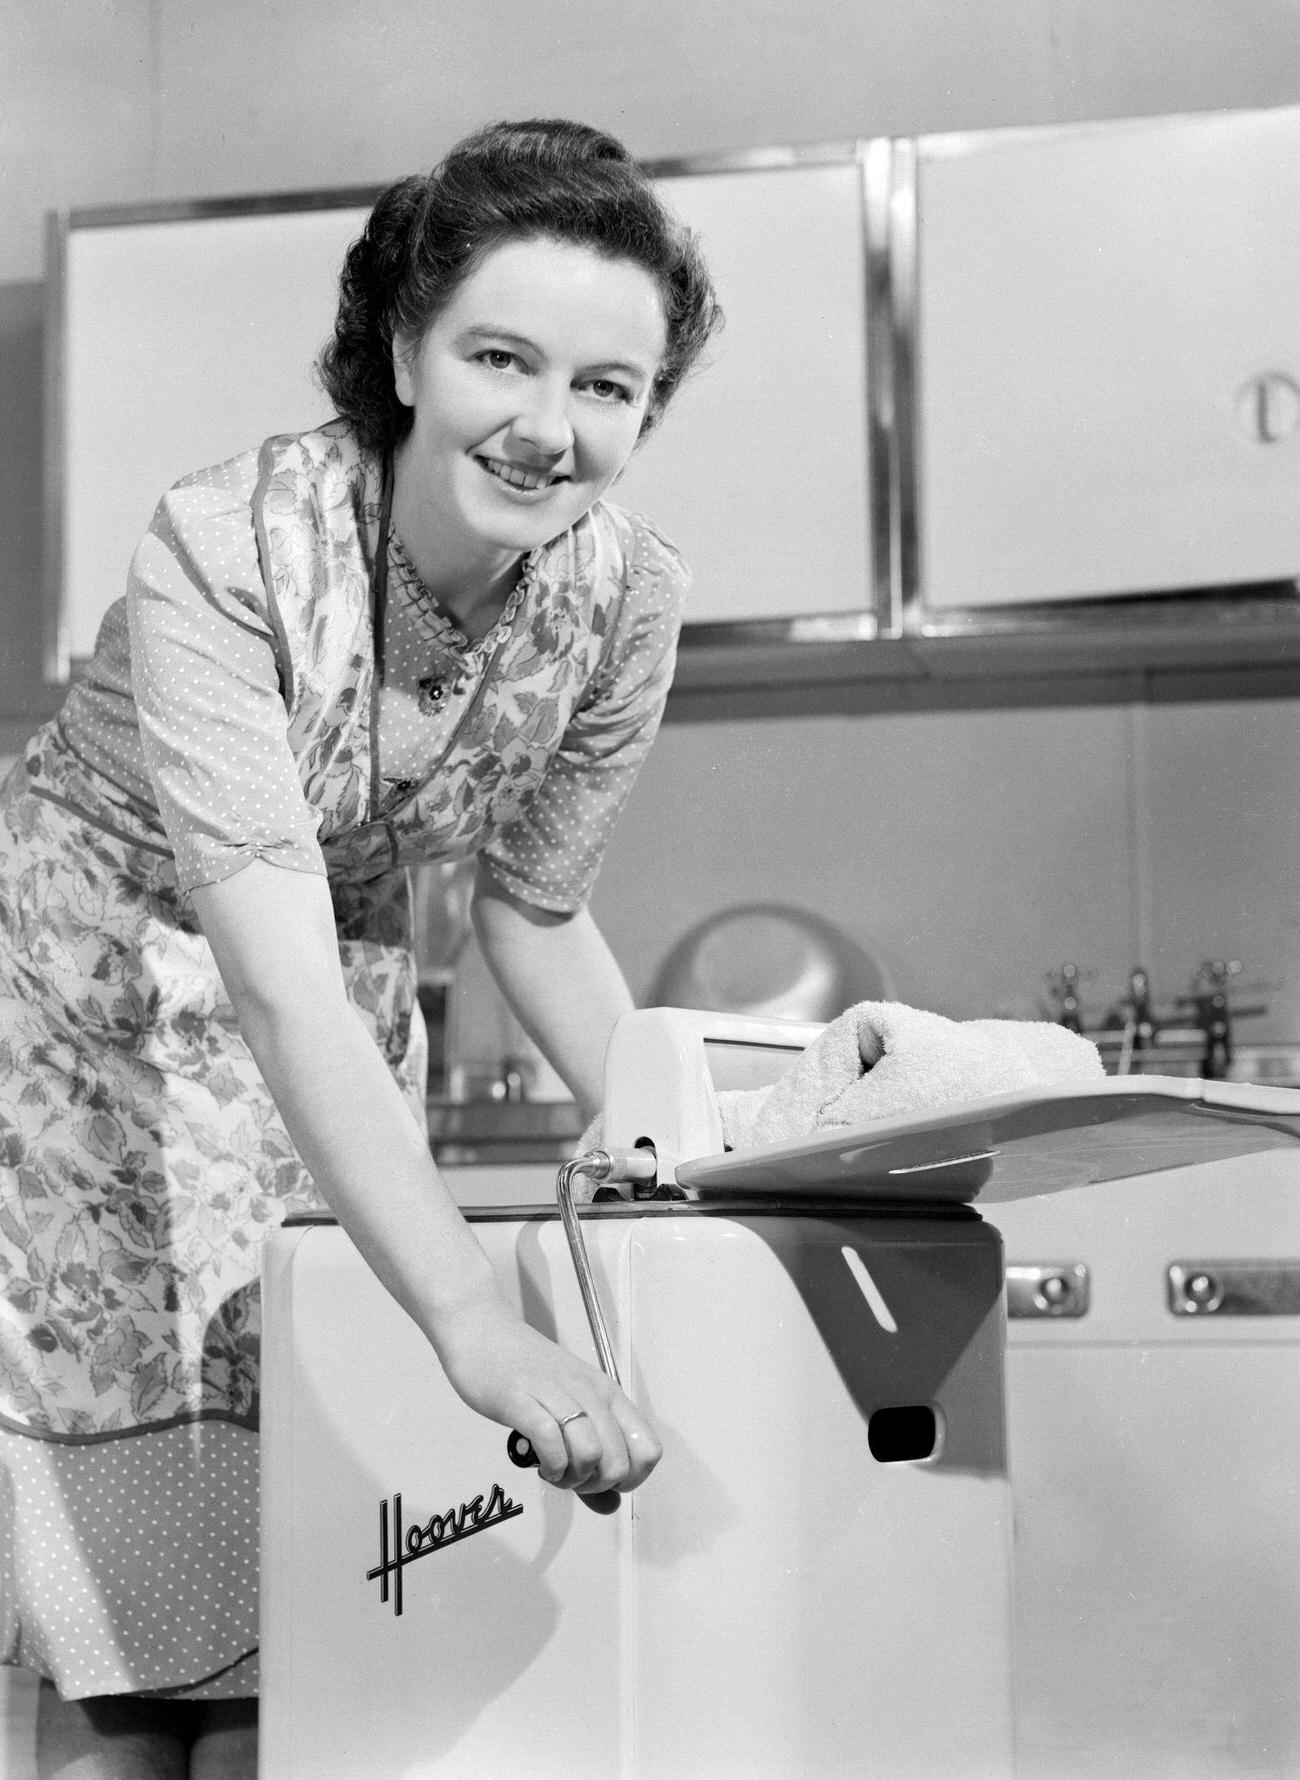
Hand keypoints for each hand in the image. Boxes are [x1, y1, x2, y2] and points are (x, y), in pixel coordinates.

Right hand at [427, 1295, 661, 1503]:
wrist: (482, 1331)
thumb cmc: (525, 1373)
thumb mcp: (568, 1410)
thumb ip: (591, 1461)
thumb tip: (611, 1506)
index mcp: (607, 1394)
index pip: (648, 1450)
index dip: (630, 1479)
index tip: (602, 1479)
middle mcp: (589, 1393)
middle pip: (619, 1463)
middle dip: (595, 1485)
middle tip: (571, 1477)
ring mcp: (556, 1394)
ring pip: (591, 1454)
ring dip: (572, 1479)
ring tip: (554, 1470)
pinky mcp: (521, 1400)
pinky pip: (551, 1441)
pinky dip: (550, 1465)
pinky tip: (541, 1464)